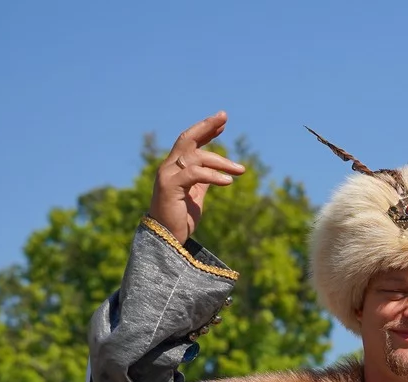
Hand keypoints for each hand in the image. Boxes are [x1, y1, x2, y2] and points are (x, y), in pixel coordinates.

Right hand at [150, 113, 245, 241]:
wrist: (166, 238)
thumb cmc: (180, 217)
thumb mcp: (197, 196)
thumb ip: (204, 182)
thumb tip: (219, 173)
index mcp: (176, 167)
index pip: (191, 142)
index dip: (206, 131)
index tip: (223, 123)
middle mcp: (169, 167)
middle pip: (187, 139)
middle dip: (206, 126)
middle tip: (224, 117)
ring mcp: (167, 175)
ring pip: (195, 157)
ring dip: (221, 162)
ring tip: (241, 170)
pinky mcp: (170, 186)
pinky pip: (194, 175)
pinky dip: (212, 176)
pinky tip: (227, 181)